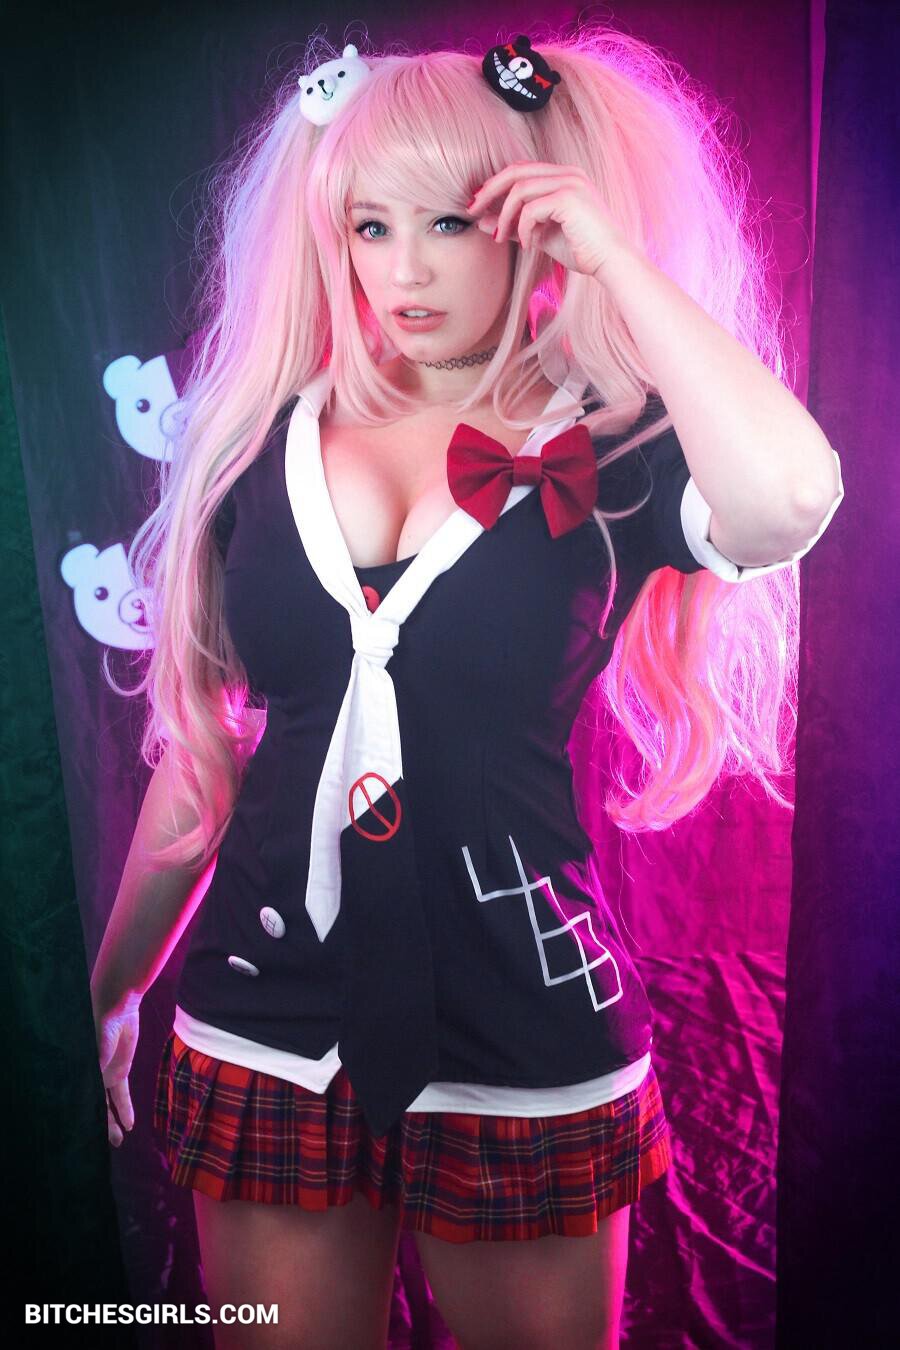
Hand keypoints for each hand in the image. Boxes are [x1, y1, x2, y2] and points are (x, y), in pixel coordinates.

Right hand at [93, 989, 141, 1146]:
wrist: (116, 1006)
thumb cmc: (99, 1025)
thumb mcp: (96, 1051)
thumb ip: (95, 1071)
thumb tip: (93, 1093)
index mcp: (80, 1073)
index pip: (78, 1103)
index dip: (80, 1120)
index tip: (84, 1138)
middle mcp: (90, 1077)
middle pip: (93, 1108)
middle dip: (99, 1128)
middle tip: (107, 1147)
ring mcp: (105, 1074)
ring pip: (107, 1105)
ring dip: (112, 1123)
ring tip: (119, 1141)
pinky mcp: (121, 1069)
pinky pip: (121, 1094)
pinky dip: (126, 1109)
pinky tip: (130, 1124)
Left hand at [467, 160, 633, 279]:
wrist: (611, 262)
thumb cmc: (582, 250)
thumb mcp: (541, 236)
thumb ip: (514, 225)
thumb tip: (482, 222)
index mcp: (563, 176)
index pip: (521, 170)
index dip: (495, 184)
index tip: (477, 203)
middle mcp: (567, 173)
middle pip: (515, 171)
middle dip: (489, 191)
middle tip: (472, 210)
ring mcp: (570, 183)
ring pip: (520, 189)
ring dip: (504, 215)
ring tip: (500, 236)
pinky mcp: (569, 198)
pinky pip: (531, 208)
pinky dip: (522, 228)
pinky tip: (527, 245)